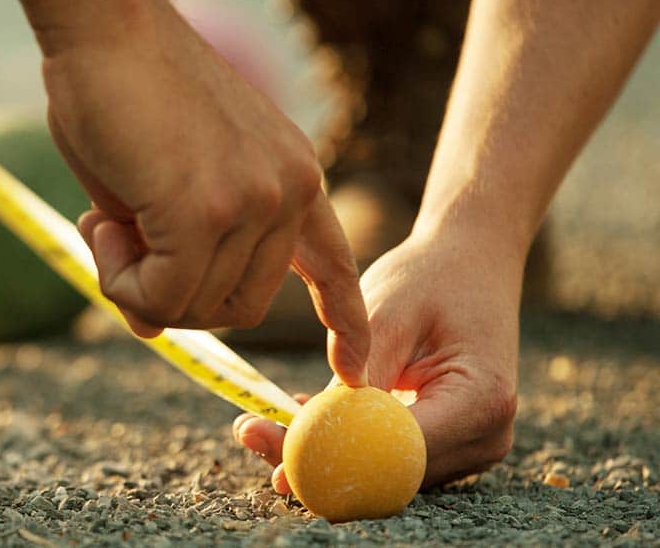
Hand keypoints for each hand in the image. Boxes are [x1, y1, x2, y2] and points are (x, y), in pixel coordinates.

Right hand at [51, 0, 368, 385]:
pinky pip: (161, 298)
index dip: (342, 318)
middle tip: (117, 244)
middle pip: (240, 308)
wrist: (106, 22)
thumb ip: (172, 253)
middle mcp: (289, 190)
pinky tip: (99, 223)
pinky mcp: (206, 210)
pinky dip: (121, 282)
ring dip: (134, 284)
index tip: (354, 366)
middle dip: (171, 296)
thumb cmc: (126, 89)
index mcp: (294, 174)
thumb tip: (151, 327)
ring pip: (196, 308)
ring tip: (103, 219)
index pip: (333, 262)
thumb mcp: (164, 184)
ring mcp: (254, 201)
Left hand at [233, 223, 521, 490]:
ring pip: (384, 473)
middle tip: (250, 433)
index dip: (331, 459)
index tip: (274, 449)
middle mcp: (485, 437)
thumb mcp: (386, 316)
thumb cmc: (430, 277)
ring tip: (262, 421)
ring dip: (324, 451)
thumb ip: (355, 378)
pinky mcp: (450, 445)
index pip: (397, 453)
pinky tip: (300, 414)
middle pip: (389, 474)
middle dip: (316, 460)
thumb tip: (308, 433)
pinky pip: (389, 455)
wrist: (472, 262)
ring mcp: (471, 447)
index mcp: (480, 402)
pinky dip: (345, 440)